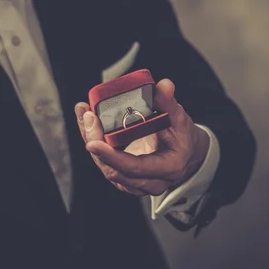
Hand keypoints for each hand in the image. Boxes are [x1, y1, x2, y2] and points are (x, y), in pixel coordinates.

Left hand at [75, 79, 209, 196]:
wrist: (185, 152)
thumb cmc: (181, 135)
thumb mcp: (179, 118)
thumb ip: (169, 102)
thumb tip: (164, 85)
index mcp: (167, 168)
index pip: (134, 167)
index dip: (112, 156)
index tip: (93, 143)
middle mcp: (150, 181)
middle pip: (114, 169)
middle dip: (95, 142)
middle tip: (87, 116)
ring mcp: (136, 183)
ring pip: (106, 166)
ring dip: (91, 139)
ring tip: (84, 114)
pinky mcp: (125, 178)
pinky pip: (105, 163)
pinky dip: (94, 142)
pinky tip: (87, 122)